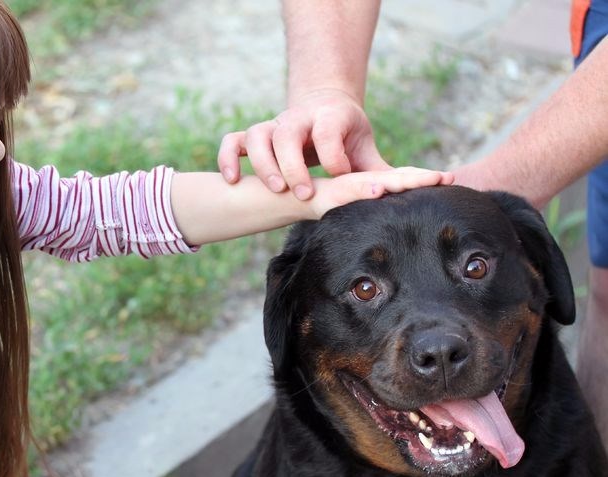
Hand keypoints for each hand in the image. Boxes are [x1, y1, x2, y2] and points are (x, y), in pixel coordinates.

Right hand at [218, 89, 390, 199]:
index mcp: (329, 118)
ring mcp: (272, 125)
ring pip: (256, 136)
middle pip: (287, 133)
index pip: (327, 130)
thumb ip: (383, 168)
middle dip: (293, 164)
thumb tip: (427, 186)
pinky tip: (232, 181)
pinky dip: (228, 158)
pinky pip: (232, 141)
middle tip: (303, 193)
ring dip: (262, 163)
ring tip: (276, 190)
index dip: (332, 153)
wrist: (319, 106)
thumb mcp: (364, 147)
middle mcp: (298, 119)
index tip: (339, 175)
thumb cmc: (345, 134)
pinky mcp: (252, 136)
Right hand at [309, 167, 454, 218]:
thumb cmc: (316, 200)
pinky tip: (378, 189)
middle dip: (421, 178)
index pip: (400, 180)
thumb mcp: (348, 203)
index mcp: (368, 185)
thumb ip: (366, 203)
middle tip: (448, 177)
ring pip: (376, 180)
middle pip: (395, 177)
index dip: (423, 179)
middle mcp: (360, 182)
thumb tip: (388, 225)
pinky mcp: (328, 193)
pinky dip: (364, 187)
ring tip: (425, 180)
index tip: (450, 179)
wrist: (282, 193)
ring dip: (400, 180)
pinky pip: (347, 189)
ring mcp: (345, 186)